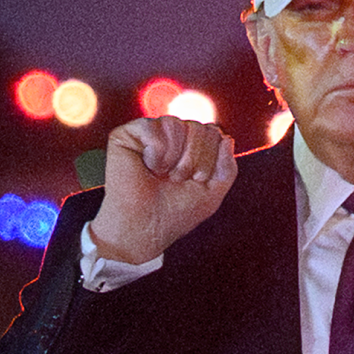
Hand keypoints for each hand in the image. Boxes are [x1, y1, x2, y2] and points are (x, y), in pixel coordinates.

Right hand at [87, 116, 236, 264]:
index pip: (213, 133)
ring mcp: (149, 132)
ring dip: (174, 159)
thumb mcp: (213, 193)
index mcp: (190, 145)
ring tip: (161, 176)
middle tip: (176, 180)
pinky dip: (156, 153)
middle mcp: (171, 134)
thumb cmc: (176, 212)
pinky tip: (146, 166)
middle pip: (198, 127)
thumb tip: (226, 138)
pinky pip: (153, 127)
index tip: (196, 181)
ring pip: (176, 125)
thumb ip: (227, 168)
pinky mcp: (126, 135)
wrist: (145, 227)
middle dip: (193, 159)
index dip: (209, 159)